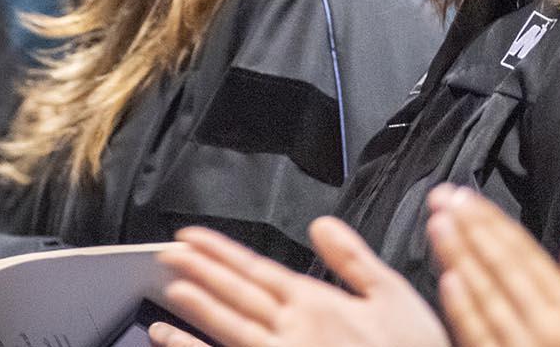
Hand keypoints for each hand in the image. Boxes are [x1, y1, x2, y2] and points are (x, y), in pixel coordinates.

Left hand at [150, 218, 448, 346]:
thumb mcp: (393, 294)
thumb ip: (352, 258)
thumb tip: (321, 224)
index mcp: (318, 302)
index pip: (258, 269)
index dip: (221, 252)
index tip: (192, 237)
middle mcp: (292, 329)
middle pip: (235, 294)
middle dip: (200, 270)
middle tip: (167, 252)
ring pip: (227, 327)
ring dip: (195, 305)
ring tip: (169, 285)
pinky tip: (170, 338)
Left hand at [426, 185, 559, 346]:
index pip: (525, 253)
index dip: (493, 222)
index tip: (466, 198)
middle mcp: (546, 324)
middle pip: (502, 266)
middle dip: (470, 228)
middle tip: (443, 198)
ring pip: (485, 293)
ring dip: (460, 256)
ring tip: (437, 225)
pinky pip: (479, 336)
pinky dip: (463, 308)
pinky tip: (447, 279)